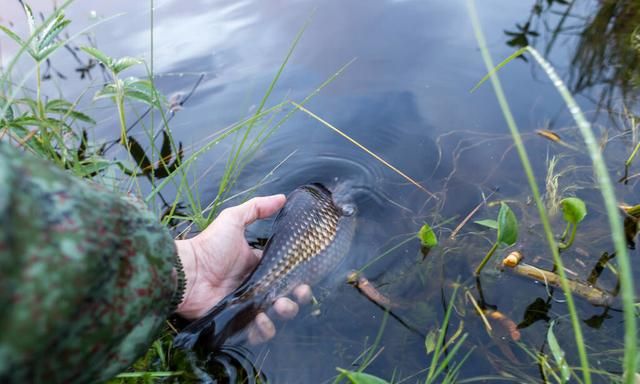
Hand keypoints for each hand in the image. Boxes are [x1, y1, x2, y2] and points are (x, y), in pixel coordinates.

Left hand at [175, 195, 311, 343]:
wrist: (186, 272)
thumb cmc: (208, 246)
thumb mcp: (232, 220)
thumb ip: (257, 208)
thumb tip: (283, 197)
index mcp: (257, 266)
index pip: (285, 274)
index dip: (298, 276)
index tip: (306, 276)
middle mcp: (256, 287)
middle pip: (286, 296)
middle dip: (298, 296)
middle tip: (298, 292)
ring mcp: (248, 306)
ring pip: (276, 316)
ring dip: (285, 312)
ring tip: (280, 305)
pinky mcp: (237, 323)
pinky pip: (258, 333)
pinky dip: (265, 330)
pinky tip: (262, 319)